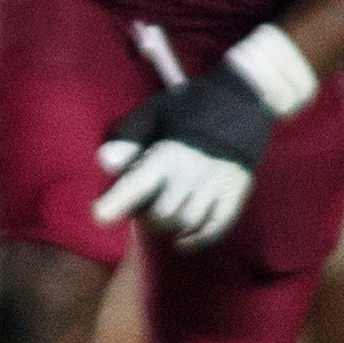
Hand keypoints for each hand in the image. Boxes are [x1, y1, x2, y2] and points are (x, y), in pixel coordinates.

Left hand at [92, 62, 274, 249]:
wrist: (243, 99)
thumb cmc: (190, 106)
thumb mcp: (153, 112)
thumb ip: (127, 138)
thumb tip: (106, 163)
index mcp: (168, 152)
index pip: (138, 184)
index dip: (117, 203)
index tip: (99, 217)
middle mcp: (193, 172)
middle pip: (161, 214)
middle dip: (145, 217)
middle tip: (141, 206)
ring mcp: (218, 184)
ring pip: (187, 224)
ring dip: (168, 229)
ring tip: (160, 218)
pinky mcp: (237, 192)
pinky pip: (217, 227)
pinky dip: (197, 241)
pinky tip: (182, 243)